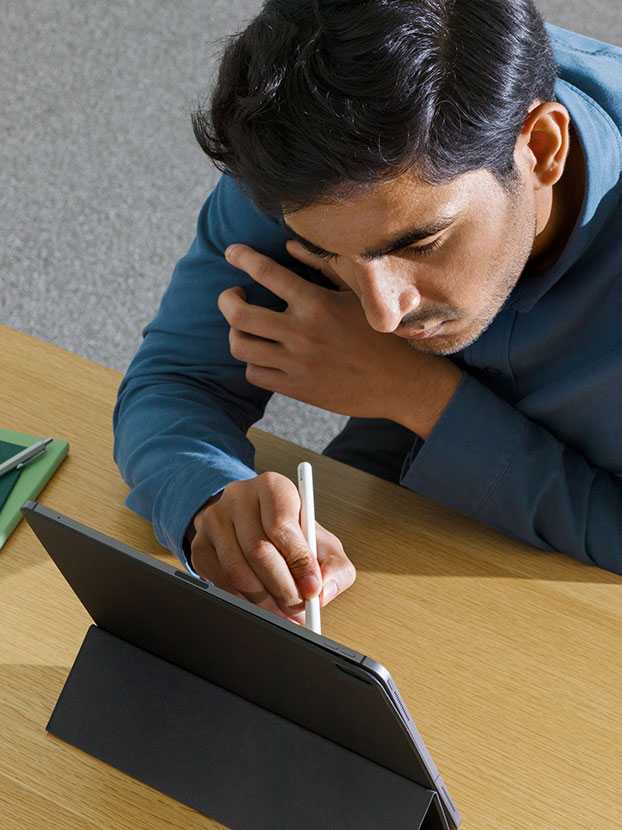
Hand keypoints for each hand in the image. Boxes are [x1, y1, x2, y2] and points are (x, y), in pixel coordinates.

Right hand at [189, 472, 355, 623]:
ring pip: (236, 570)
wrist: (256, 524)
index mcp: (273, 487)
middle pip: (258, 551)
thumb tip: (323, 591)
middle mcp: (240, 497)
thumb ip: (335, 567)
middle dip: (282, 588)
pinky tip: (257, 603)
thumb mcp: (323, 543)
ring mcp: (214, 520)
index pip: (282, 526)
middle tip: (297, 609)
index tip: (312, 590)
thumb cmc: (293, 535)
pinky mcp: (200, 544)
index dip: (298, 562)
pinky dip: (241, 599)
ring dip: (263, 599)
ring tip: (282, 610)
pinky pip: (218, 580)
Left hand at [220, 242, 461, 433]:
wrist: (401, 383)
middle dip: (227, 300)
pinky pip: (254, 375)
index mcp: (317, 303)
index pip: (266, 273)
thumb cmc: (381, 332)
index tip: (232, 253)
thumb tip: (288, 246)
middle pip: (239, 315)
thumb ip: (322, 267)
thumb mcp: (358, 294)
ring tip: (245, 327)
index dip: (242, 258)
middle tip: (233, 296)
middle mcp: (302, 333)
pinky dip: (252, 362)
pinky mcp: (297, 389)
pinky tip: (263, 354)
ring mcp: (296, 364)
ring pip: (241, 347)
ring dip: (236, 333)